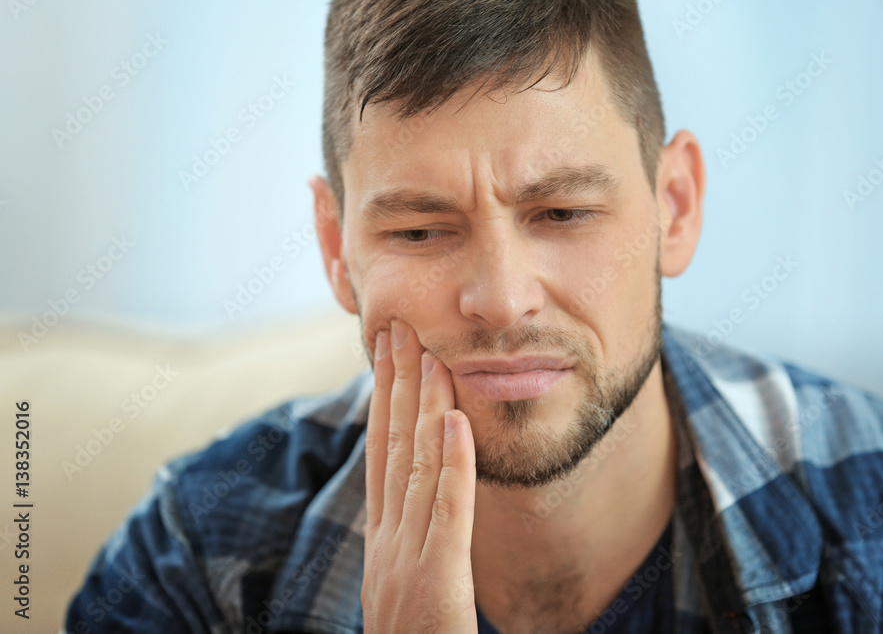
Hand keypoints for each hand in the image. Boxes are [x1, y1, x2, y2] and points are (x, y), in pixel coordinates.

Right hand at [362, 319, 478, 632]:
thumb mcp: (408, 595)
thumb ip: (417, 550)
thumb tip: (426, 502)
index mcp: (382, 549)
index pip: (383, 460)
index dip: (385, 404)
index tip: (390, 357)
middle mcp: (386, 549)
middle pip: (391, 452)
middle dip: (394, 388)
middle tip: (398, 330)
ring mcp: (407, 568)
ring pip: (416, 472)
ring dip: (422, 410)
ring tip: (429, 358)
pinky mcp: (437, 589)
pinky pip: (446, 518)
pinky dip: (451, 467)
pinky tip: (456, 424)